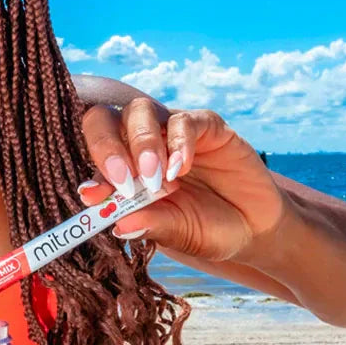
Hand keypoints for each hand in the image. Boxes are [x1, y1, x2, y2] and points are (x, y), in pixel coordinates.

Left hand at [79, 99, 288, 264]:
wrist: (254, 228)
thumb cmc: (208, 230)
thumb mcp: (178, 234)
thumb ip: (151, 224)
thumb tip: (119, 225)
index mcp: (125, 169)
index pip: (95, 158)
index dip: (91, 173)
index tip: (93, 196)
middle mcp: (141, 144)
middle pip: (106, 119)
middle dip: (106, 146)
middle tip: (123, 179)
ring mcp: (172, 131)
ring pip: (141, 110)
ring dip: (141, 143)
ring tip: (154, 179)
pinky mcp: (207, 126)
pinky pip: (184, 120)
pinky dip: (178, 142)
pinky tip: (181, 169)